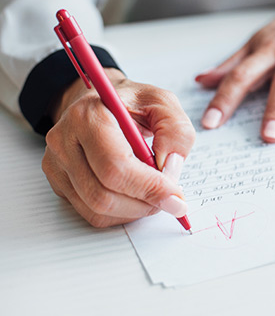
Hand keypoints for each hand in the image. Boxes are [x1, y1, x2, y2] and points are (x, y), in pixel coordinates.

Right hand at [42, 68, 195, 227]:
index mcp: (89, 116)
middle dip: (144, 203)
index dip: (149, 187)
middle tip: (170, 199)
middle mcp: (65, 141)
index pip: (115, 166)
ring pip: (97, 210)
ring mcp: (57, 164)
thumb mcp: (163, 103)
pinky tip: (136, 195)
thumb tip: (169, 169)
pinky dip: (121, 213)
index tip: (176, 197)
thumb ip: (175, 131)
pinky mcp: (59, 181)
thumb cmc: (132, 103)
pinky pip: (91, 213)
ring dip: (135, 210)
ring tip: (155, 194)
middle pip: (103, 194)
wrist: (100, 102)